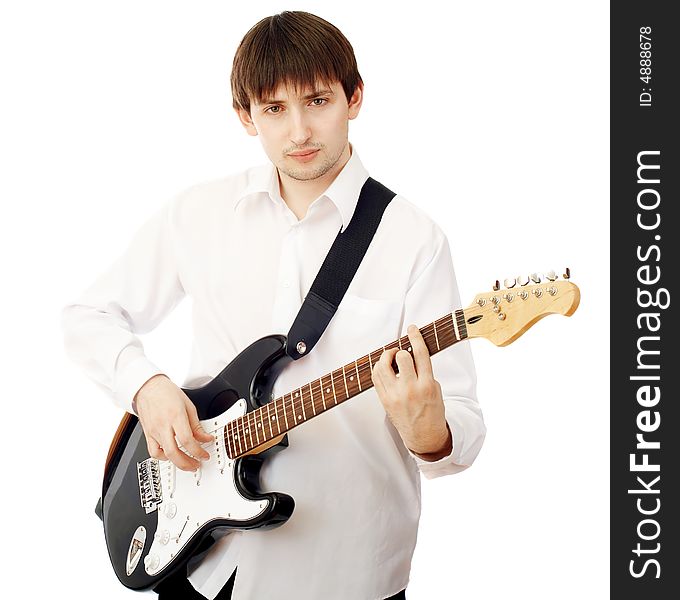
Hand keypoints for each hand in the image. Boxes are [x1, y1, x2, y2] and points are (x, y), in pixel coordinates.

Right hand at [134, 374, 213, 470]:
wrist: (148, 387)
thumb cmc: (167, 393)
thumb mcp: (188, 405)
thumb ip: (197, 425)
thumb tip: (205, 438)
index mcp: (175, 416)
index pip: (187, 440)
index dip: (198, 451)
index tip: (204, 454)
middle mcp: (163, 425)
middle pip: (174, 452)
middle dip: (188, 463)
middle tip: (197, 463)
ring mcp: (153, 431)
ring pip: (164, 455)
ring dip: (177, 463)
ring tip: (187, 463)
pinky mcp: (147, 434)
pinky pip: (153, 452)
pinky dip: (163, 457)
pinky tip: (171, 456)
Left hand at [371, 324, 451, 458]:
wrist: (424, 436)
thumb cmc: (432, 411)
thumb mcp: (436, 389)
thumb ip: (424, 372)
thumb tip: (412, 353)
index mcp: (427, 385)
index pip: (420, 354)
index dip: (415, 337)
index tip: (412, 328)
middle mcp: (410, 389)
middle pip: (400, 357)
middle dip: (400, 350)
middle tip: (401, 352)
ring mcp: (395, 395)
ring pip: (383, 366)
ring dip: (386, 357)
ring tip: (390, 358)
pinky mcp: (384, 400)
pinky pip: (375, 377)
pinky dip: (378, 368)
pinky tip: (384, 368)